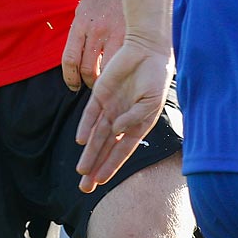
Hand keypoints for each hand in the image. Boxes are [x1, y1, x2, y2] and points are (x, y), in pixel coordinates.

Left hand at [62, 0, 124, 90]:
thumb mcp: (84, 9)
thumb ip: (78, 32)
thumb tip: (73, 59)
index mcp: (81, 23)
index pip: (70, 60)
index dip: (70, 78)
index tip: (74, 86)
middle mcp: (96, 29)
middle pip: (87, 68)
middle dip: (87, 82)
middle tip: (91, 85)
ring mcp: (115, 33)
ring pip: (106, 69)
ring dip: (104, 81)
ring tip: (106, 83)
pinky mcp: (131, 36)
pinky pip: (121, 62)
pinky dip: (119, 72)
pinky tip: (120, 73)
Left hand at [74, 37, 171, 190]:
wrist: (147, 50)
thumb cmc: (156, 77)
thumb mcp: (152, 101)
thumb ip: (135, 117)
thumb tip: (117, 130)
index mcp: (137, 124)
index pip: (122, 150)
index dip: (112, 166)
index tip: (102, 181)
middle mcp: (121, 119)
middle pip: (106, 148)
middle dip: (96, 167)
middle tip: (85, 187)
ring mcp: (110, 107)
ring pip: (96, 135)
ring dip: (89, 153)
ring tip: (81, 171)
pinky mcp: (99, 93)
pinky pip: (90, 113)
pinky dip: (85, 126)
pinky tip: (81, 141)